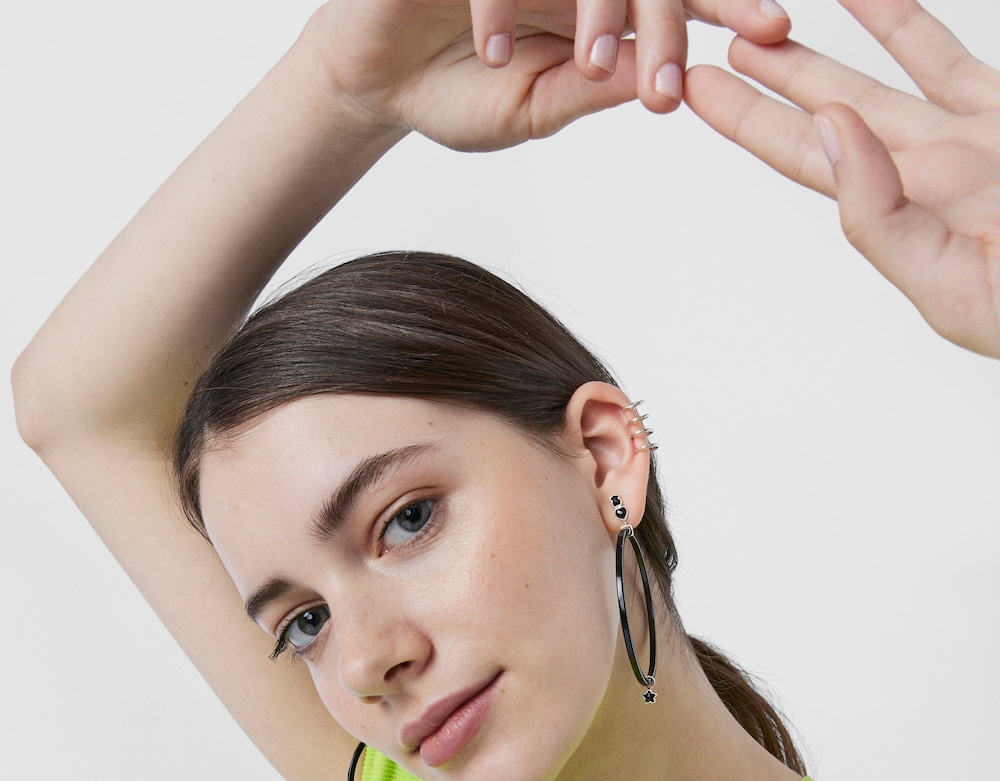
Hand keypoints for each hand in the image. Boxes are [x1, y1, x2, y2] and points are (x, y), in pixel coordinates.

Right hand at [310, 0, 790, 151]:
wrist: (372, 82)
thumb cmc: (455, 95)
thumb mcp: (530, 108)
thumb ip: (589, 90)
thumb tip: (657, 78)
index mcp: (599, 2)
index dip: (729, 1)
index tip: (775, 28)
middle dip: (669, 14)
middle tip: (677, 71)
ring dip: (597, 6)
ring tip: (591, 68)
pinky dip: (501, 4)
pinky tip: (495, 53)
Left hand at [685, 0, 999, 358]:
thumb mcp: (947, 281)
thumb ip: (879, 215)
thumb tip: (831, 130)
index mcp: (899, 212)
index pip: (803, 158)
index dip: (748, 121)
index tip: (694, 88)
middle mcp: (928, 168)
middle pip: (831, 109)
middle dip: (773, 75)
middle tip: (716, 35)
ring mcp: (977, 134)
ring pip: (891, 71)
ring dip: (835, 42)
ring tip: (776, 15)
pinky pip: (957, 53)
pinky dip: (915, 23)